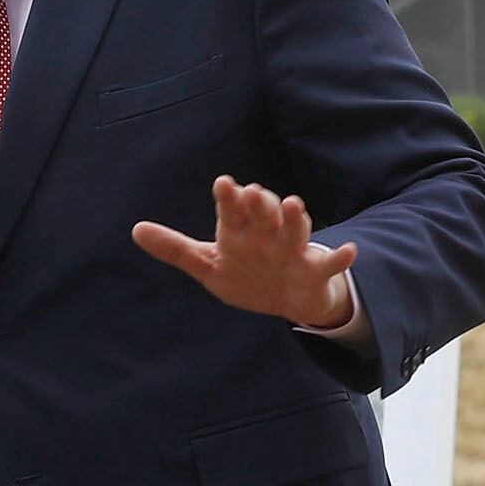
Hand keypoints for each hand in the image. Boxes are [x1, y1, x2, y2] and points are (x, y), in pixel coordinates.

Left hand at [132, 177, 354, 328]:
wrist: (288, 300)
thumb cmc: (246, 275)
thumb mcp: (209, 266)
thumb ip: (175, 249)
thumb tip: (135, 230)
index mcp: (240, 233)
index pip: (232, 211)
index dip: (229, 199)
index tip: (223, 184)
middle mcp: (267, 236)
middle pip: (265, 213)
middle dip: (261, 203)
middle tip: (253, 192)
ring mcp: (293, 251)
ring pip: (296, 230)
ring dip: (297, 219)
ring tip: (295, 205)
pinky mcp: (315, 271)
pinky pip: (330, 264)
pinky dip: (340, 258)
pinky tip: (349, 251)